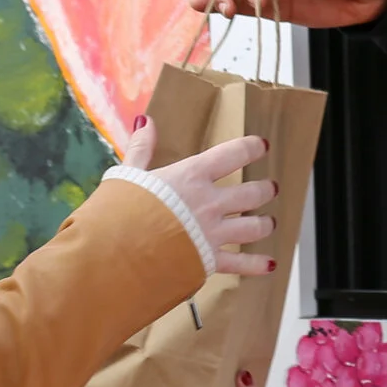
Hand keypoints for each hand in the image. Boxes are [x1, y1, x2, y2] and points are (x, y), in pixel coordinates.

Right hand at [122, 126, 278, 273]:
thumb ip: (141, 148)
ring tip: (268, 223)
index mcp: (191, 177)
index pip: (233, 154)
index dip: (252, 148)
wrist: (116, 254)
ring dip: (264, 224)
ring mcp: (212, 233)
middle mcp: (209, 203)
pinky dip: (256, 264)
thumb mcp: (127, 174)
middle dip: (265, 190)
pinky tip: (269, 264)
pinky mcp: (209, 261)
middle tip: (270, 188)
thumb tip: (146, 122)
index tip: (262, 146)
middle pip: (252, 193)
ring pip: (254, 227)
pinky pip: (240, 263)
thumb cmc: (118, 213)